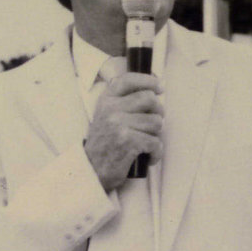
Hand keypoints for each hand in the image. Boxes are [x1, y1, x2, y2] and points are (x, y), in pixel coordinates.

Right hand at [84, 73, 163, 189]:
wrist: (92, 170)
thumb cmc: (104, 145)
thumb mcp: (106, 117)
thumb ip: (123, 102)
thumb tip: (153, 91)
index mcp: (106, 101)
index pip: (129, 80)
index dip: (148, 80)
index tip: (159, 87)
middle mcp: (111, 110)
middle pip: (149, 99)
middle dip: (158, 112)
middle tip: (155, 124)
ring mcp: (119, 125)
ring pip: (156, 122)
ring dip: (156, 135)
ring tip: (146, 143)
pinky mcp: (128, 142)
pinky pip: (156, 142)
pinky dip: (156, 153)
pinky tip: (148, 156)